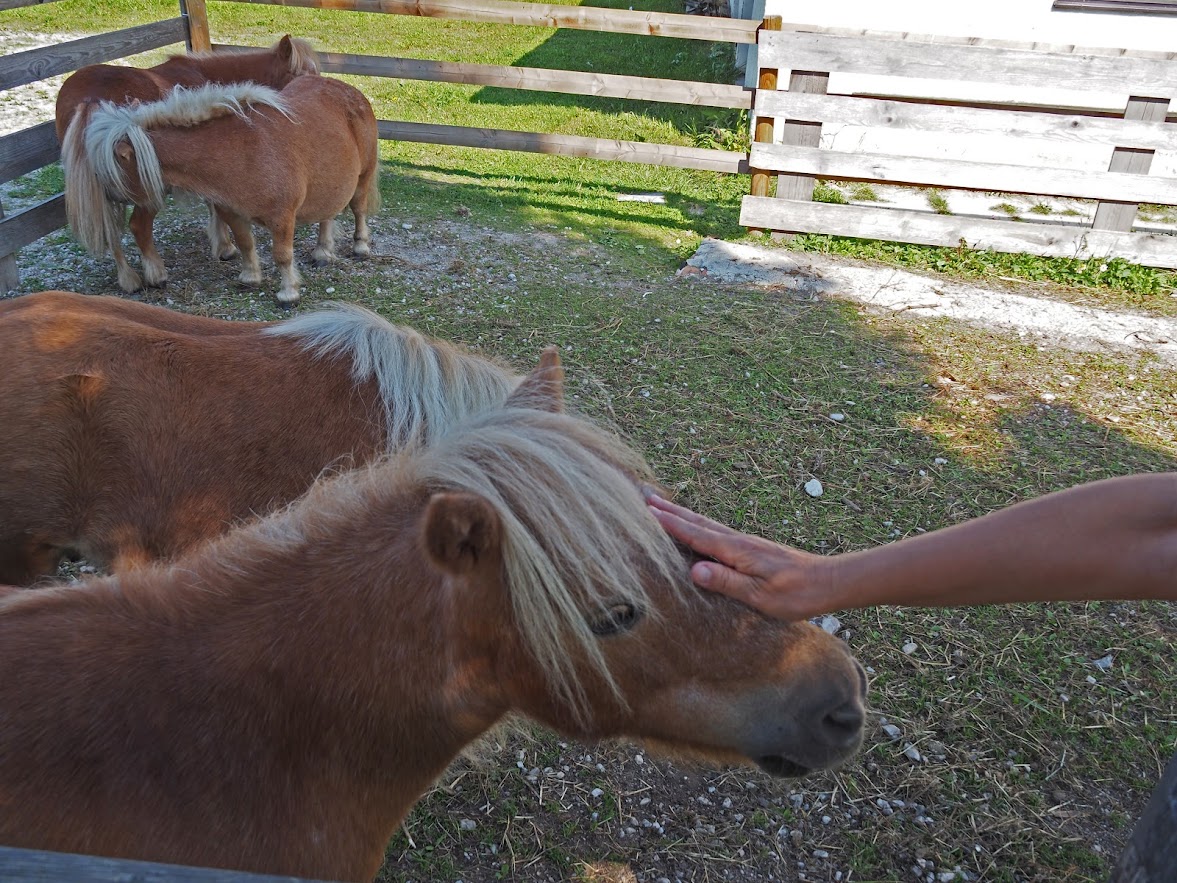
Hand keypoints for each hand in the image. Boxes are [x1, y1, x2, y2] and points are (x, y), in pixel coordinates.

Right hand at [646, 493, 832, 620]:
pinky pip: (717, 532)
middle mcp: (739, 542)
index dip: (669, 524)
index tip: (646, 511)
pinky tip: (699, 528)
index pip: (696, 535)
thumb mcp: (760, 595)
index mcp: (737, 551)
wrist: (829, 582)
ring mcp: (746, 543)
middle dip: (671, 511)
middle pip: (698, 522)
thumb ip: (727, 582)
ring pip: (707, 524)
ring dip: (683, 515)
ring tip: (664, 506)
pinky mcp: (753, 549)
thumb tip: (694, 570)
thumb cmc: (797, 594)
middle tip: (645, 497)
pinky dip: (700, 525)